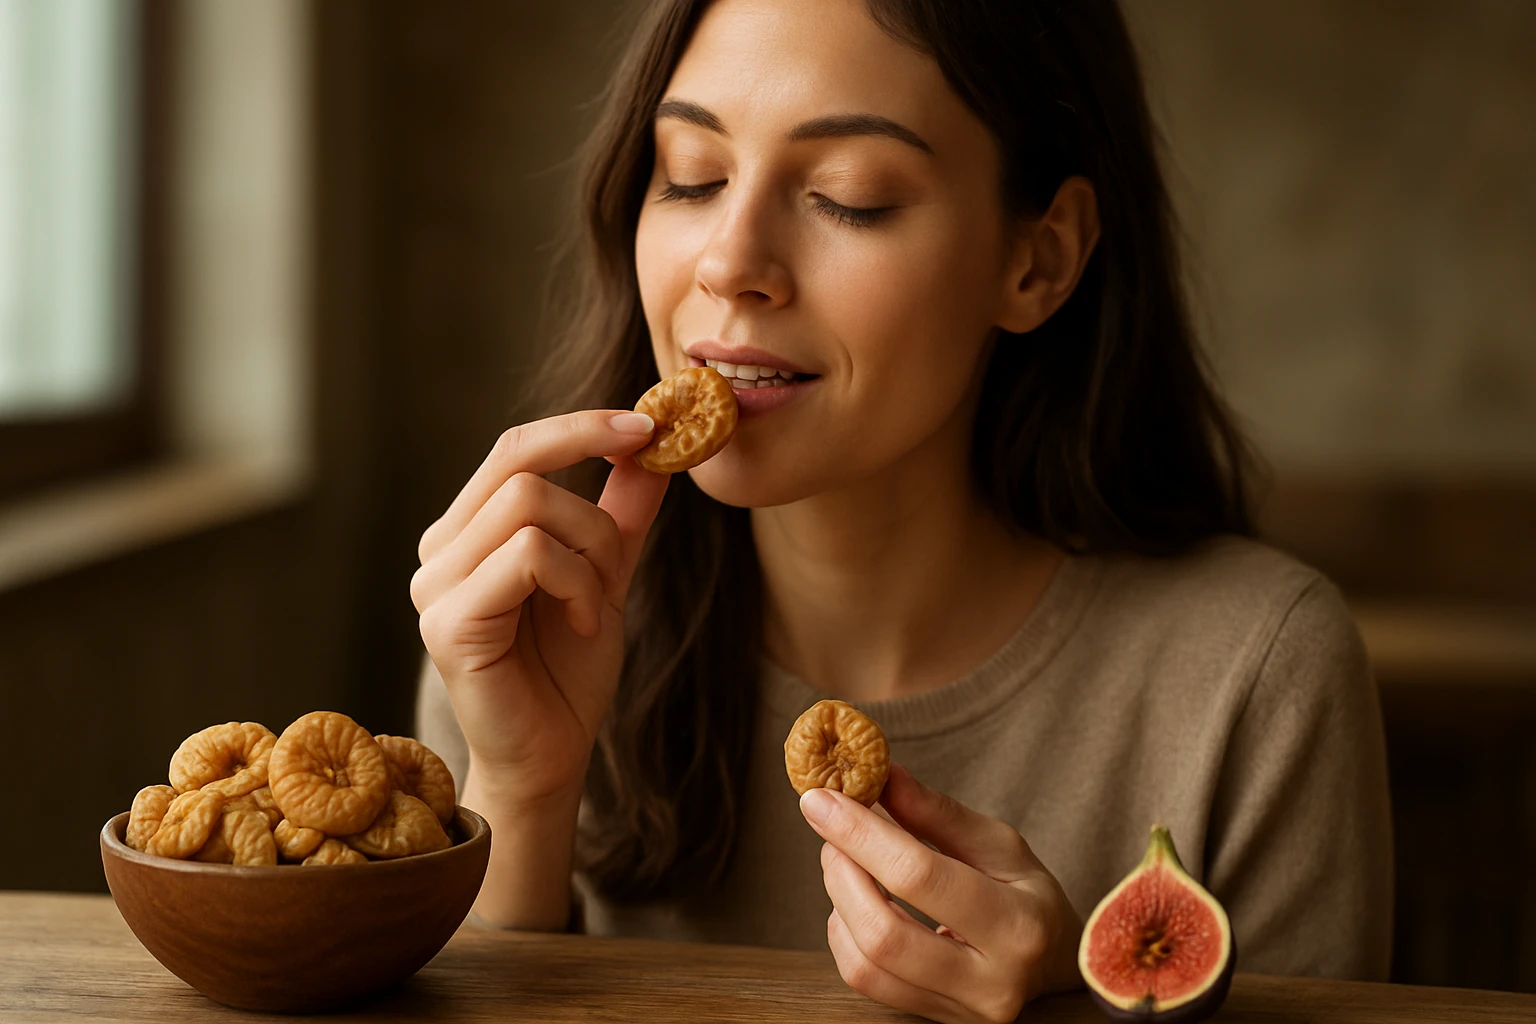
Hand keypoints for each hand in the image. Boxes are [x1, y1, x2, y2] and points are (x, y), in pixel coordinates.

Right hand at [411, 409, 667, 804]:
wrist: (552, 755)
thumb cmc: (568, 669)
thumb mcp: (605, 574)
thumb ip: (620, 512)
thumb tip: (653, 445)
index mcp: (468, 530)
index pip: (515, 447)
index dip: (581, 426)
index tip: (647, 426)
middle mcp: (439, 550)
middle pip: (522, 465)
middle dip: (593, 508)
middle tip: (617, 563)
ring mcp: (435, 585)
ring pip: (530, 507)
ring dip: (589, 553)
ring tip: (596, 606)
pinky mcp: (449, 622)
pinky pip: (528, 556)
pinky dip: (577, 585)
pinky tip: (585, 626)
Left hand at [799, 763, 1083, 1023]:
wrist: (1054, 963)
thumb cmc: (1025, 893)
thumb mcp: (998, 844)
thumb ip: (938, 814)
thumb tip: (883, 776)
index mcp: (1018, 925)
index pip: (920, 876)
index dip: (861, 834)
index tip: (821, 799)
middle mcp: (992, 983)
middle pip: (884, 932)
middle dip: (842, 871)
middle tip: (831, 830)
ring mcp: (961, 1012)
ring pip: (866, 965)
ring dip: (837, 901)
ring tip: (843, 860)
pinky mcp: (932, 1020)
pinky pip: (865, 982)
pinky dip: (844, 935)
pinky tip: (856, 903)